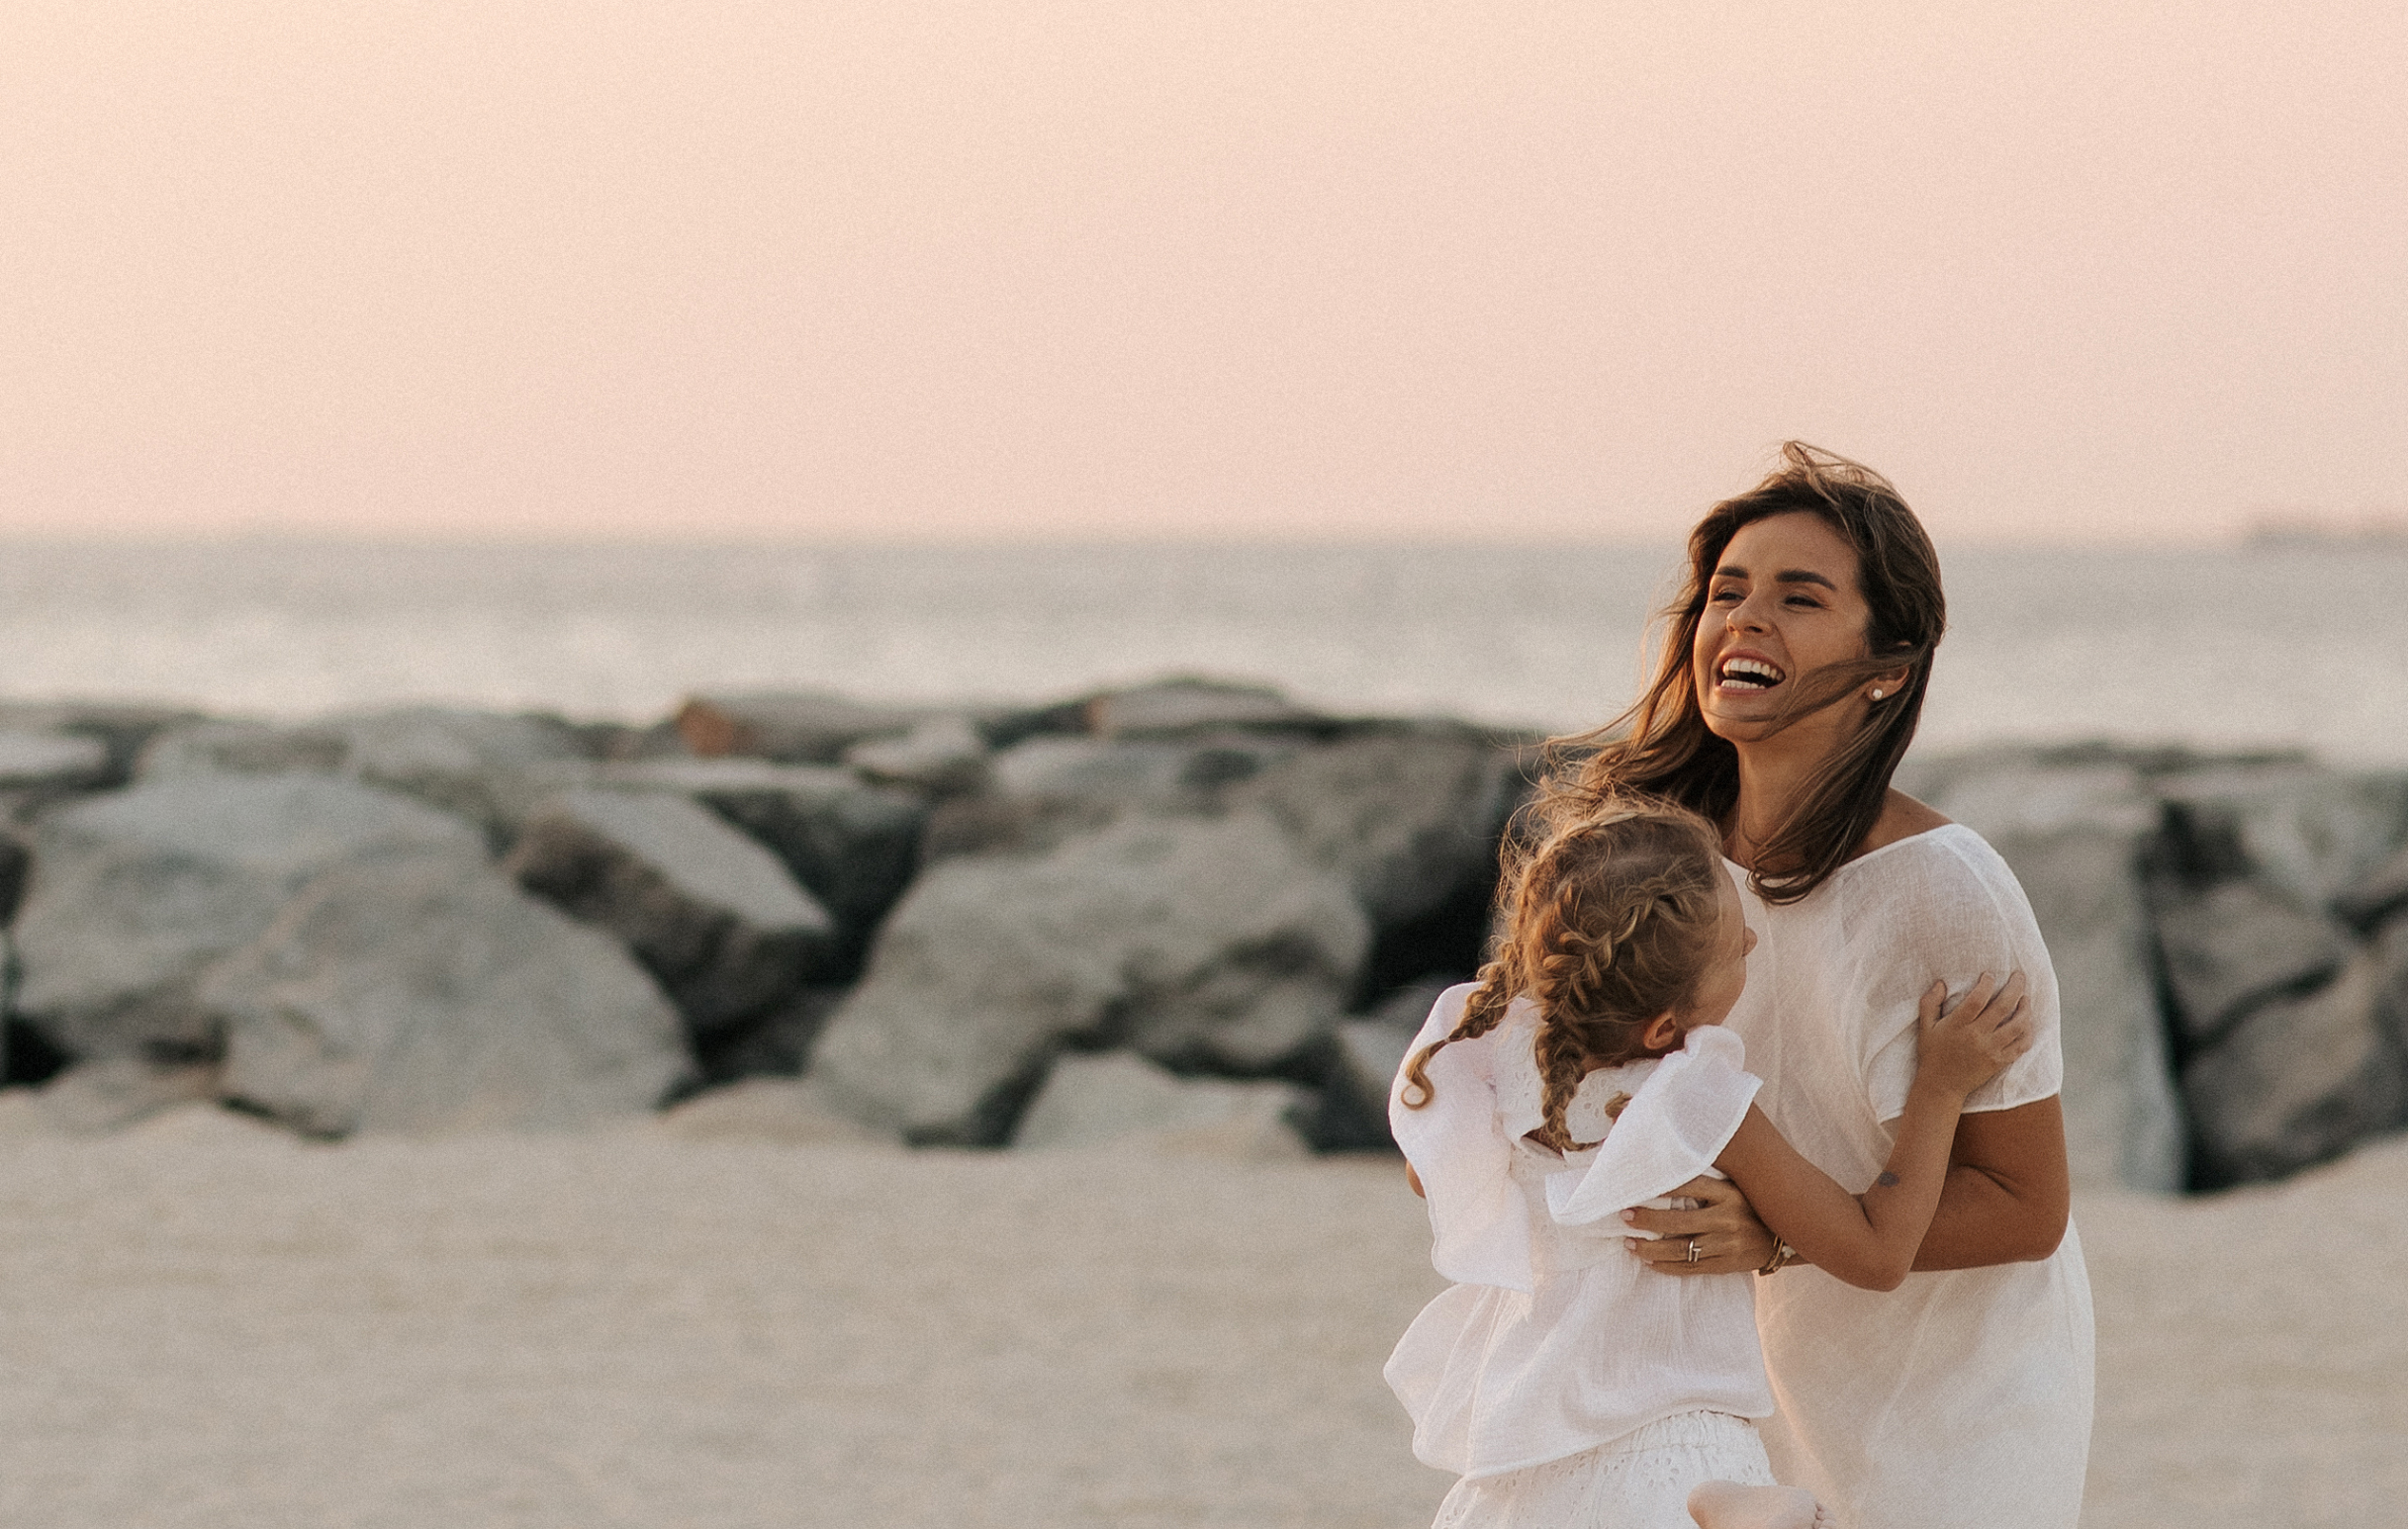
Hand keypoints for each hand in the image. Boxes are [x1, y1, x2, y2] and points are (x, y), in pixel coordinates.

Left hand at [1622, 1176, 1775, 1274]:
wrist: (1786, 1238)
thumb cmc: (1750, 1205)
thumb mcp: (1735, 1185)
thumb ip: (1706, 1178)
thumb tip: (1666, 1162)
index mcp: (1729, 1192)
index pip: (1689, 1186)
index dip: (1661, 1187)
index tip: (1635, 1186)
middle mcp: (1729, 1218)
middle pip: (1679, 1222)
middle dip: (1647, 1220)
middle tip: (1624, 1216)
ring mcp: (1729, 1244)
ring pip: (1682, 1249)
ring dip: (1651, 1248)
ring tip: (1630, 1244)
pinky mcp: (1728, 1264)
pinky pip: (1692, 1268)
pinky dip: (1667, 1266)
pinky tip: (1649, 1262)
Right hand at [1916, 971, 2033, 1098]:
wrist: (1941, 1086)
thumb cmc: (1932, 1054)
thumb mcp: (1925, 1027)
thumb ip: (1930, 1002)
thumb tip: (1941, 983)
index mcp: (1958, 1025)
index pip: (1977, 999)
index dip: (1986, 984)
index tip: (1990, 975)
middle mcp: (1976, 1036)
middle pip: (2003, 1007)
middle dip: (2015, 987)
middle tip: (2019, 975)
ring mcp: (1991, 1050)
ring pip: (2017, 1025)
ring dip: (2025, 1009)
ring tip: (2025, 998)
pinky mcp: (2000, 1062)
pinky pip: (2021, 1045)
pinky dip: (2028, 1032)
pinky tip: (2027, 1022)